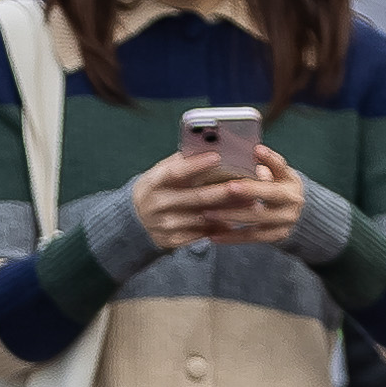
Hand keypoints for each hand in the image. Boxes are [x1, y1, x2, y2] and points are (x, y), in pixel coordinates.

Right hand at [130, 146, 301, 250]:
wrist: (135, 220)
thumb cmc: (159, 189)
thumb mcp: (161, 173)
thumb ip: (182, 162)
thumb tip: (212, 145)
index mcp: (152, 182)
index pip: (175, 172)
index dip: (196, 165)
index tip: (218, 156)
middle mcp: (156, 204)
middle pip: (195, 197)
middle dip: (224, 191)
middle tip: (247, 184)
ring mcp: (163, 224)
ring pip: (203, 218)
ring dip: (229, 211)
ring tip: (250, 203)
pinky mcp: (171, 241)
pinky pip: (201, 234)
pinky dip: (220, 227)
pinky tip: (234, 221)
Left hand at [203, 147, 303, 246]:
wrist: (295, 214)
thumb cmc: (277, 186)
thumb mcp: (277, 172)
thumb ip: (266, 161)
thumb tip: (254, 149)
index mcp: (291, 181)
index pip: (280, 167)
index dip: (269, 159)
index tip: (255, 150)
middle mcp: (292, 201)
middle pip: (270, 194)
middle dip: (248, 190)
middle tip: (225, 188)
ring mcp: (286, 221)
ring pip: (257, 219)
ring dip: (231, 216)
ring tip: (207, 214)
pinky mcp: (277, 236)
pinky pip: (253, 238)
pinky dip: (232, 237)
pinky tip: (212, 235)